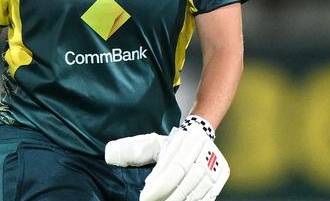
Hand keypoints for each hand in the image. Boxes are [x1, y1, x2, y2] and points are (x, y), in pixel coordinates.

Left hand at [105, 116, 229, 200]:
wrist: (200, 135)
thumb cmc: (170, 143)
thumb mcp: (151, 142)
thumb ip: (132, 149)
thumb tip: (110, 155)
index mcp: (187, 141)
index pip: (173, 168)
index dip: (159, 185)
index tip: (143, 196)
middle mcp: (204, 153)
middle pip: (186, 183)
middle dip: (166, 199)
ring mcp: (215, 168)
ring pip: (197, 194)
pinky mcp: (220, 180)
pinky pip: (206, 199)